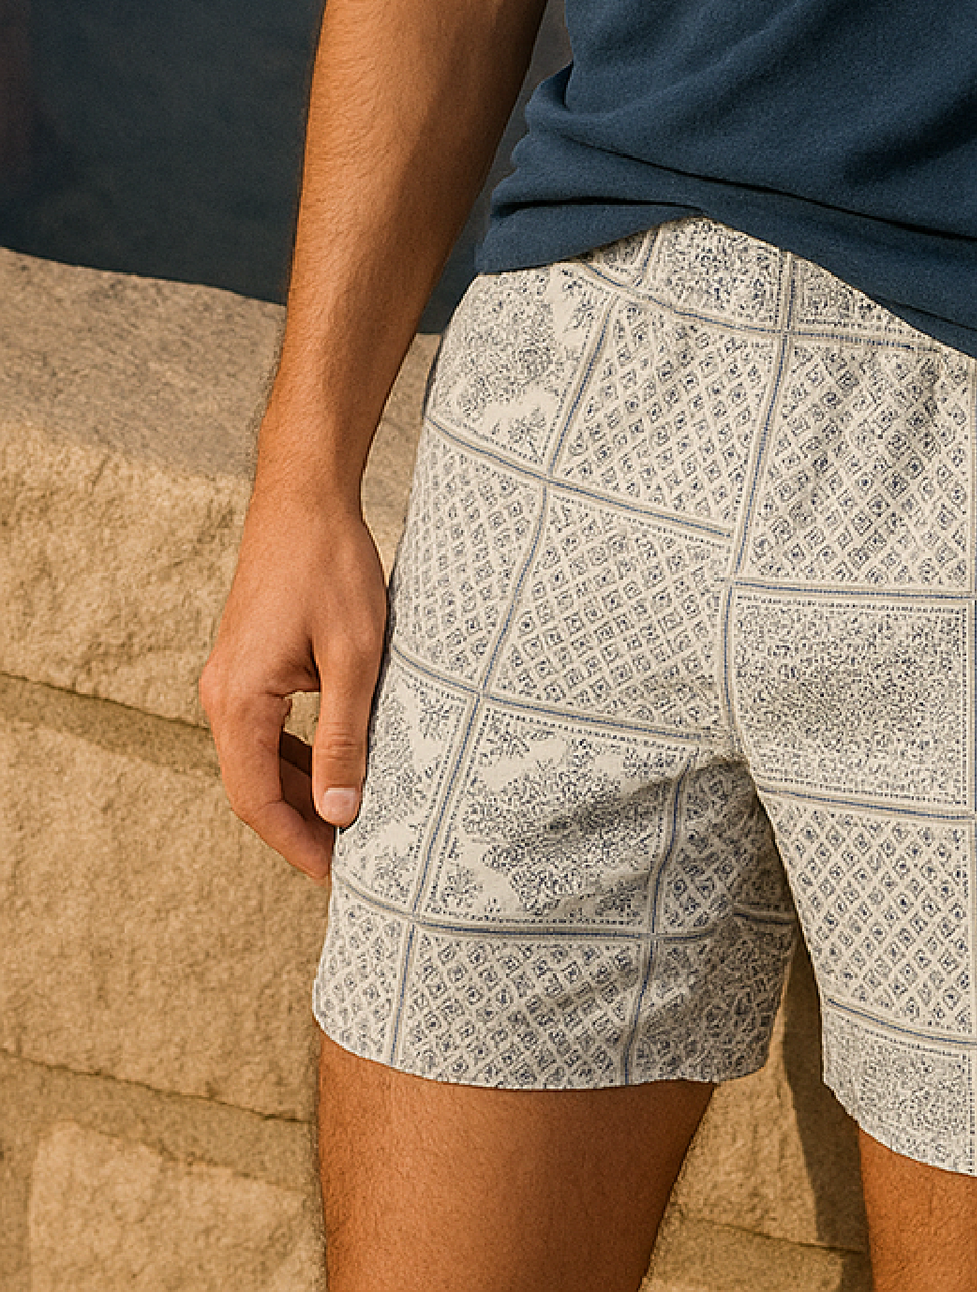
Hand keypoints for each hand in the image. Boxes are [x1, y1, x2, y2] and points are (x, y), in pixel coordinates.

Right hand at [198, 490, 387, 884]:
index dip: (297, 845)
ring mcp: (232, 678)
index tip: (338, 877)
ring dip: (303, 791)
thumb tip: (342, 814)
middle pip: (254, 785)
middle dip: (303, 825)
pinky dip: (300, 755)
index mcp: (237, 700)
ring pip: (261, 757)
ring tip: (355, 820)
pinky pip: (267, 728)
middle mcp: (222, 695)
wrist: (305, 495)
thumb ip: (345, 736)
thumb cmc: (332, 566)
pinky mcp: (250, 662)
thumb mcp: (353, 656)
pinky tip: (340, 764)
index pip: (255, 800)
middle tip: (358, 857)